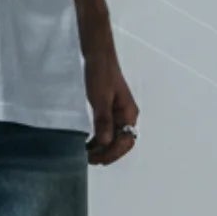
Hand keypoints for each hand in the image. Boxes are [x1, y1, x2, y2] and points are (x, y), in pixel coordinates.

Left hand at [84, 44, 137, 165]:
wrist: (98, 56)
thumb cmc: (101, 73)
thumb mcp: (100, 98)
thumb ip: (103, 121)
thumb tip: (105, 142)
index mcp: (129, 113)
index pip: (125, 142)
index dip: (112, 154)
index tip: (97, 160)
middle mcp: (127, 115)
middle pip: (121, 142)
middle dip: (107, 154)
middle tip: (90, 160)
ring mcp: (119, 113)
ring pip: (114, 137)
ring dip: (102, 148)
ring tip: (87, 155)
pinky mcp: (109, 110)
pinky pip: (107, 130)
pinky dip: (99, 139)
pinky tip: (88, 143)